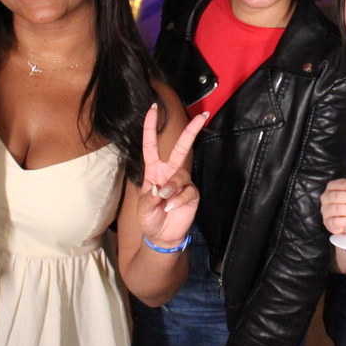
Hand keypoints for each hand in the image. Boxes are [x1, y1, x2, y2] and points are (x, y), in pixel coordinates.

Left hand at [138, 104, 206, 249]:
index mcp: (154, 171)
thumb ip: (149, 198)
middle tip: (203, 116)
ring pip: (181, 175)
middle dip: (192, 131)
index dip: (150, 127)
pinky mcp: (192, 193)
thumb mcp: (143, 209)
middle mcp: (170, 172)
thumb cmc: (150, 219)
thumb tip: (161, 187)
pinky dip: (178, 200)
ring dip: (172, 188)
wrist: (162, 236)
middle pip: (181, 148)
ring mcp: (183, 182)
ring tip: (164, 202)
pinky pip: (187, 191)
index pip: (151, 145)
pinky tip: (171, 208)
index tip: (153, 108)